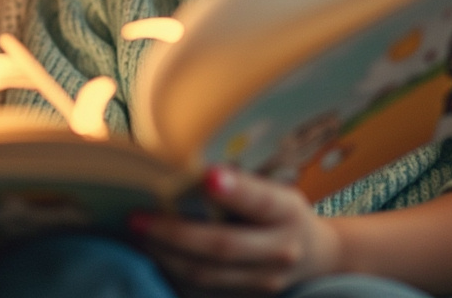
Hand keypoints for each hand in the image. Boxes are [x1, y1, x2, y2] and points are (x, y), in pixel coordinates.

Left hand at [129, 166, 342, 295]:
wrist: (316, 257)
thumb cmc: (280, 211)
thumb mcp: (275, 189)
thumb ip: (241, 183)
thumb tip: (184, 166)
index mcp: (287, 213)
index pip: (261, 201)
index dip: (236, 190)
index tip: (209, 175)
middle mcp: (280, 251)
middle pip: (223, 246)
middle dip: (175, 232)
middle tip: (136, 218)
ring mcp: (264, 283)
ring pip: (205, 275)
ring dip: (164, 255)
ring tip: (135, 236)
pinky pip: (201, 292)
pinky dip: (172, 273)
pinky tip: (152, 254)